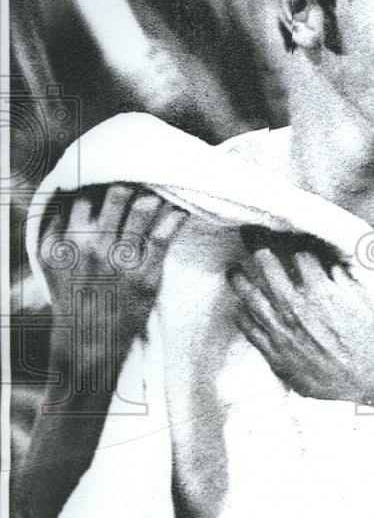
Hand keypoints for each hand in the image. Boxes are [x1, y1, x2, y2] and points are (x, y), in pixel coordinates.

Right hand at [38, 185, 187, 376]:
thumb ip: (54, 227)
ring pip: (143, 208)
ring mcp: (120, 261)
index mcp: (66, 240)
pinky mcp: (146, 275)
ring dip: (155, 195)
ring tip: (163, 190)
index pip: (86, 193)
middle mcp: (92, 246)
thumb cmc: (71, 298)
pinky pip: (163, 235)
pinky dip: (174, 216)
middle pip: (117, 193)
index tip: (115, 173)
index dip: (102, 179)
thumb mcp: (50, 262)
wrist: (88, 344)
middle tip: (143, 178)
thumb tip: (65, 193)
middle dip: (131, 181)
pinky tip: (180, 208)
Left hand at [227, 241, 373, 412]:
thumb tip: (327, 255)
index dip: (293, 239)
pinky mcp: (280, 358)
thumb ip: (345, 271)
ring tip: (234, 271)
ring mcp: (285, 335)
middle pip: (267, 268)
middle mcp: (297, 310)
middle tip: (249, 235)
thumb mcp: (371, 293)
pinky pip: (253, 331)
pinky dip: (244, 315)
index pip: (297, 252)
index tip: (284, 231)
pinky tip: (242, 308)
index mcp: (320, 290)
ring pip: (252, 298)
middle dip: (258, 247)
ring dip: (241, 280)